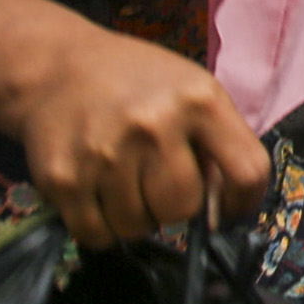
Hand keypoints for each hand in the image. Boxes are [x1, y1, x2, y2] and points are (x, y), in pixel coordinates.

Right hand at [15, 22, 273, 246]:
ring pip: (138, 227)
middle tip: (160, 187)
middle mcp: (155, 125)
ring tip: (127, 185)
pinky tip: (101, 198)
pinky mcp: (63, 179)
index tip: (227, 209)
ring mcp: (106, 153)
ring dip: (137, 217)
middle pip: (184, 208)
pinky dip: (102, 228)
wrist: (57, 68)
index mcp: (200, 101)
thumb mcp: (192, 92)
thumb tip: (222, 209)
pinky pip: (96, 234)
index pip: (246, 172)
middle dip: (177, 208)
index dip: (243, 203)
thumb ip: (216, 143)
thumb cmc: (138, 83)